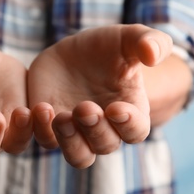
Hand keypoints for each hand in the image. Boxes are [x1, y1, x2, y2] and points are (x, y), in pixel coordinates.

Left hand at [28, 24, 172, 167]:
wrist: (73, 51)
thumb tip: (153, 54)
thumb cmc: (108, 48)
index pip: (136, 131)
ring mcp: (77, 130)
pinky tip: (40, 107)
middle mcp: (104, 127)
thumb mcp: (129, 38)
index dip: (129, 125)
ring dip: (70, 141)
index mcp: (129, 111)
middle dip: (96, 130)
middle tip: (84, 108)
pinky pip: (47, 139)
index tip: (116, 108)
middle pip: (105, 145)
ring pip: (78, 155)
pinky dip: (42, 130)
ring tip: (61, 117)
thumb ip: (150, 42)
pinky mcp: (51, 125)